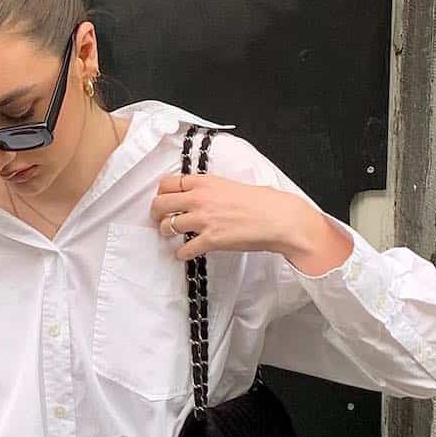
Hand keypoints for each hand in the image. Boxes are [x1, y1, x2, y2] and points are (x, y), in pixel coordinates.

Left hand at [149, 170, 306, 263]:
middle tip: (160, 219)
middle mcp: (200, 199)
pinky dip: (181, 254)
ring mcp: (204, 219)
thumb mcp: (230, 185)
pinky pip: (184, 249)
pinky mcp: (210, 240)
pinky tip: (184, 254)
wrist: (278, 218)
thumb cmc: (262, 202)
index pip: (168, 183)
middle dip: (157, 213)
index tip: (163, 200)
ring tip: (172, 236)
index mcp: (205, 182)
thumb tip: (199, 196)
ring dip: (167, 232)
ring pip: (168, 226)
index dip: (162, 193)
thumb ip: (210, 190)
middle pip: (161, 204)